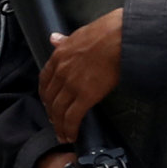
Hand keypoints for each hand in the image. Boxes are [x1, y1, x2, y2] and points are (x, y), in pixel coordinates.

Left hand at [36, 15, 123, 141]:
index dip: (45, 93)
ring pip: (59, 110)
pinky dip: (70, 128)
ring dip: (59, 125)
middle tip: (55, 122)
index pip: (45, 79)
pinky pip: (73, 116)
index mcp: (59, 56)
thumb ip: (66, 39)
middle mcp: (61, 72)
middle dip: (51, 113)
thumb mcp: (80, 33)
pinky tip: (71, 135)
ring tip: (63, 134)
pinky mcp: (86, 96)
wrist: (121, 37)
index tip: (48, 102)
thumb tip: (55, 38)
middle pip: (50, 98)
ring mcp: (72, 85)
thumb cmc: (107, 31)